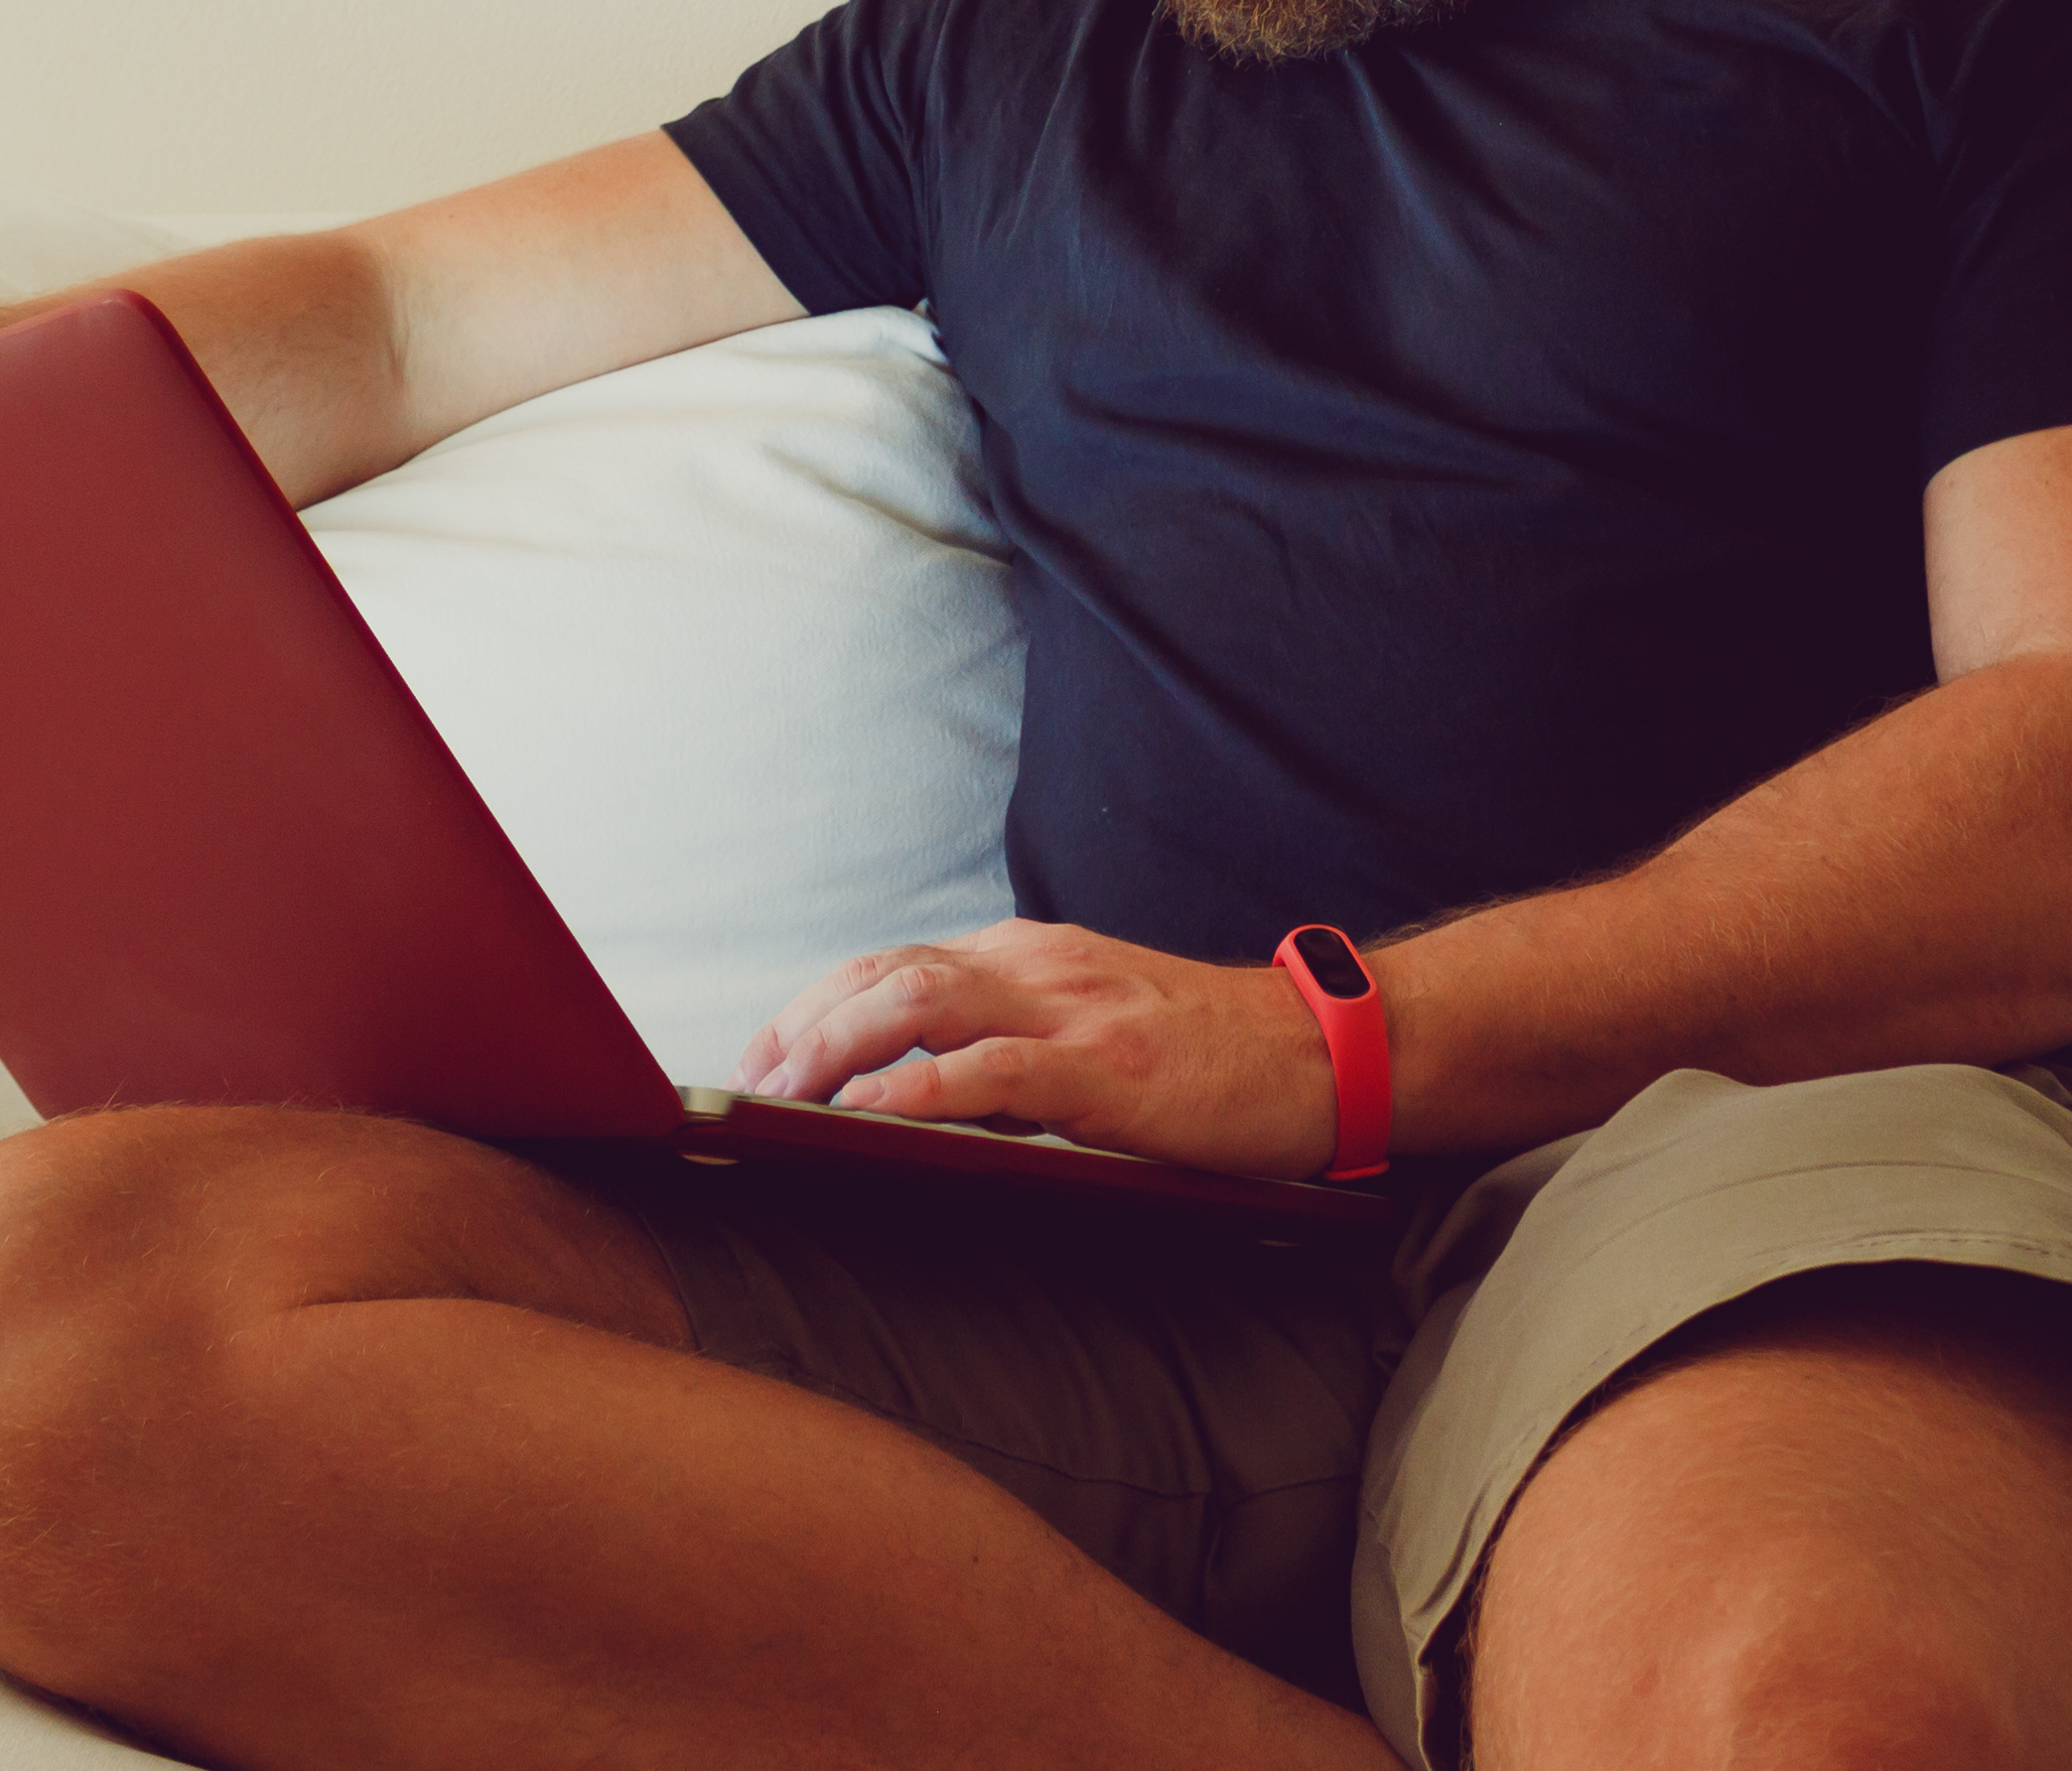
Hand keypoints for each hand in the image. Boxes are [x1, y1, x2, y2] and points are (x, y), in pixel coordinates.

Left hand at [731, 919, 1344, 1179]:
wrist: (1326, 1052)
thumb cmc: (1213, 1058)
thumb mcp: (1097, 1027)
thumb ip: (1017, 1041)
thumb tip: (917, 1093)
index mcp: (1030, 959)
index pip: (892, 966)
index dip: (816, 1007)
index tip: (761, 1058)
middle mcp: (1038, 967)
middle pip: (887, 975)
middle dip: (803, 1027)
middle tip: (745, 1088)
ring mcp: (1074, 1011)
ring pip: (923, 1002)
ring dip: (837, 1047)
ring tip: (779, 1096)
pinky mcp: (1111, 1069)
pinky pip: (998, 1069)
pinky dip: (925, 1086)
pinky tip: (874, 1112)